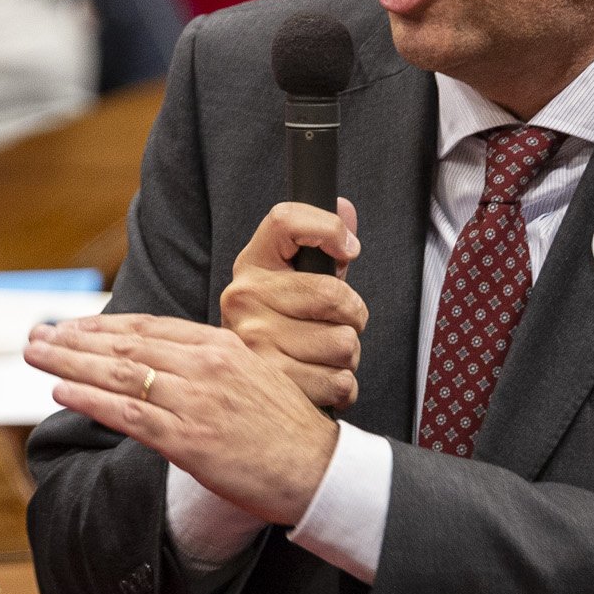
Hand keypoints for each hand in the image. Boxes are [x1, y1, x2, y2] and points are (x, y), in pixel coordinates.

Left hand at [24, 315, 340, 527]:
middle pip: (124, 346)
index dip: (101, 325)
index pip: (147, 327)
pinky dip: (91, 401)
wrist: (318, 471)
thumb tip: (164, 363)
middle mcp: (204, 366)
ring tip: (36, 355)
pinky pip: (128, 415)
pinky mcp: (188, 440)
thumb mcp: (253, 375)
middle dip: (73, 338)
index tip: (70, 325)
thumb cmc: (287, 429)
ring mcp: (195, 402)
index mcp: (221, 345)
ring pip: (118, 375)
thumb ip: (208, 364)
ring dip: (69, 364)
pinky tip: (62, 393)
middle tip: (37, 334)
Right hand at [217, 199, 367, 409]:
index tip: (348, 250)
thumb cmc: (280, 322)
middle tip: (336, 321)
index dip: (328, 228)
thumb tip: (344, 207)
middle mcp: (244, 297)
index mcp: (252, 264)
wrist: (240, 382)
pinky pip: (340, 382)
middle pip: (335, 294)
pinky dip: (341, 386)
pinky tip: (319, 378)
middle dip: (353, 315)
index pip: (285, 220)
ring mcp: (254, 341)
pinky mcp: (271, 381)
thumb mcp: (297, 276)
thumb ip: (321, 240)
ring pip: (344, 343)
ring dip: (347, 356)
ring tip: (322, 353)